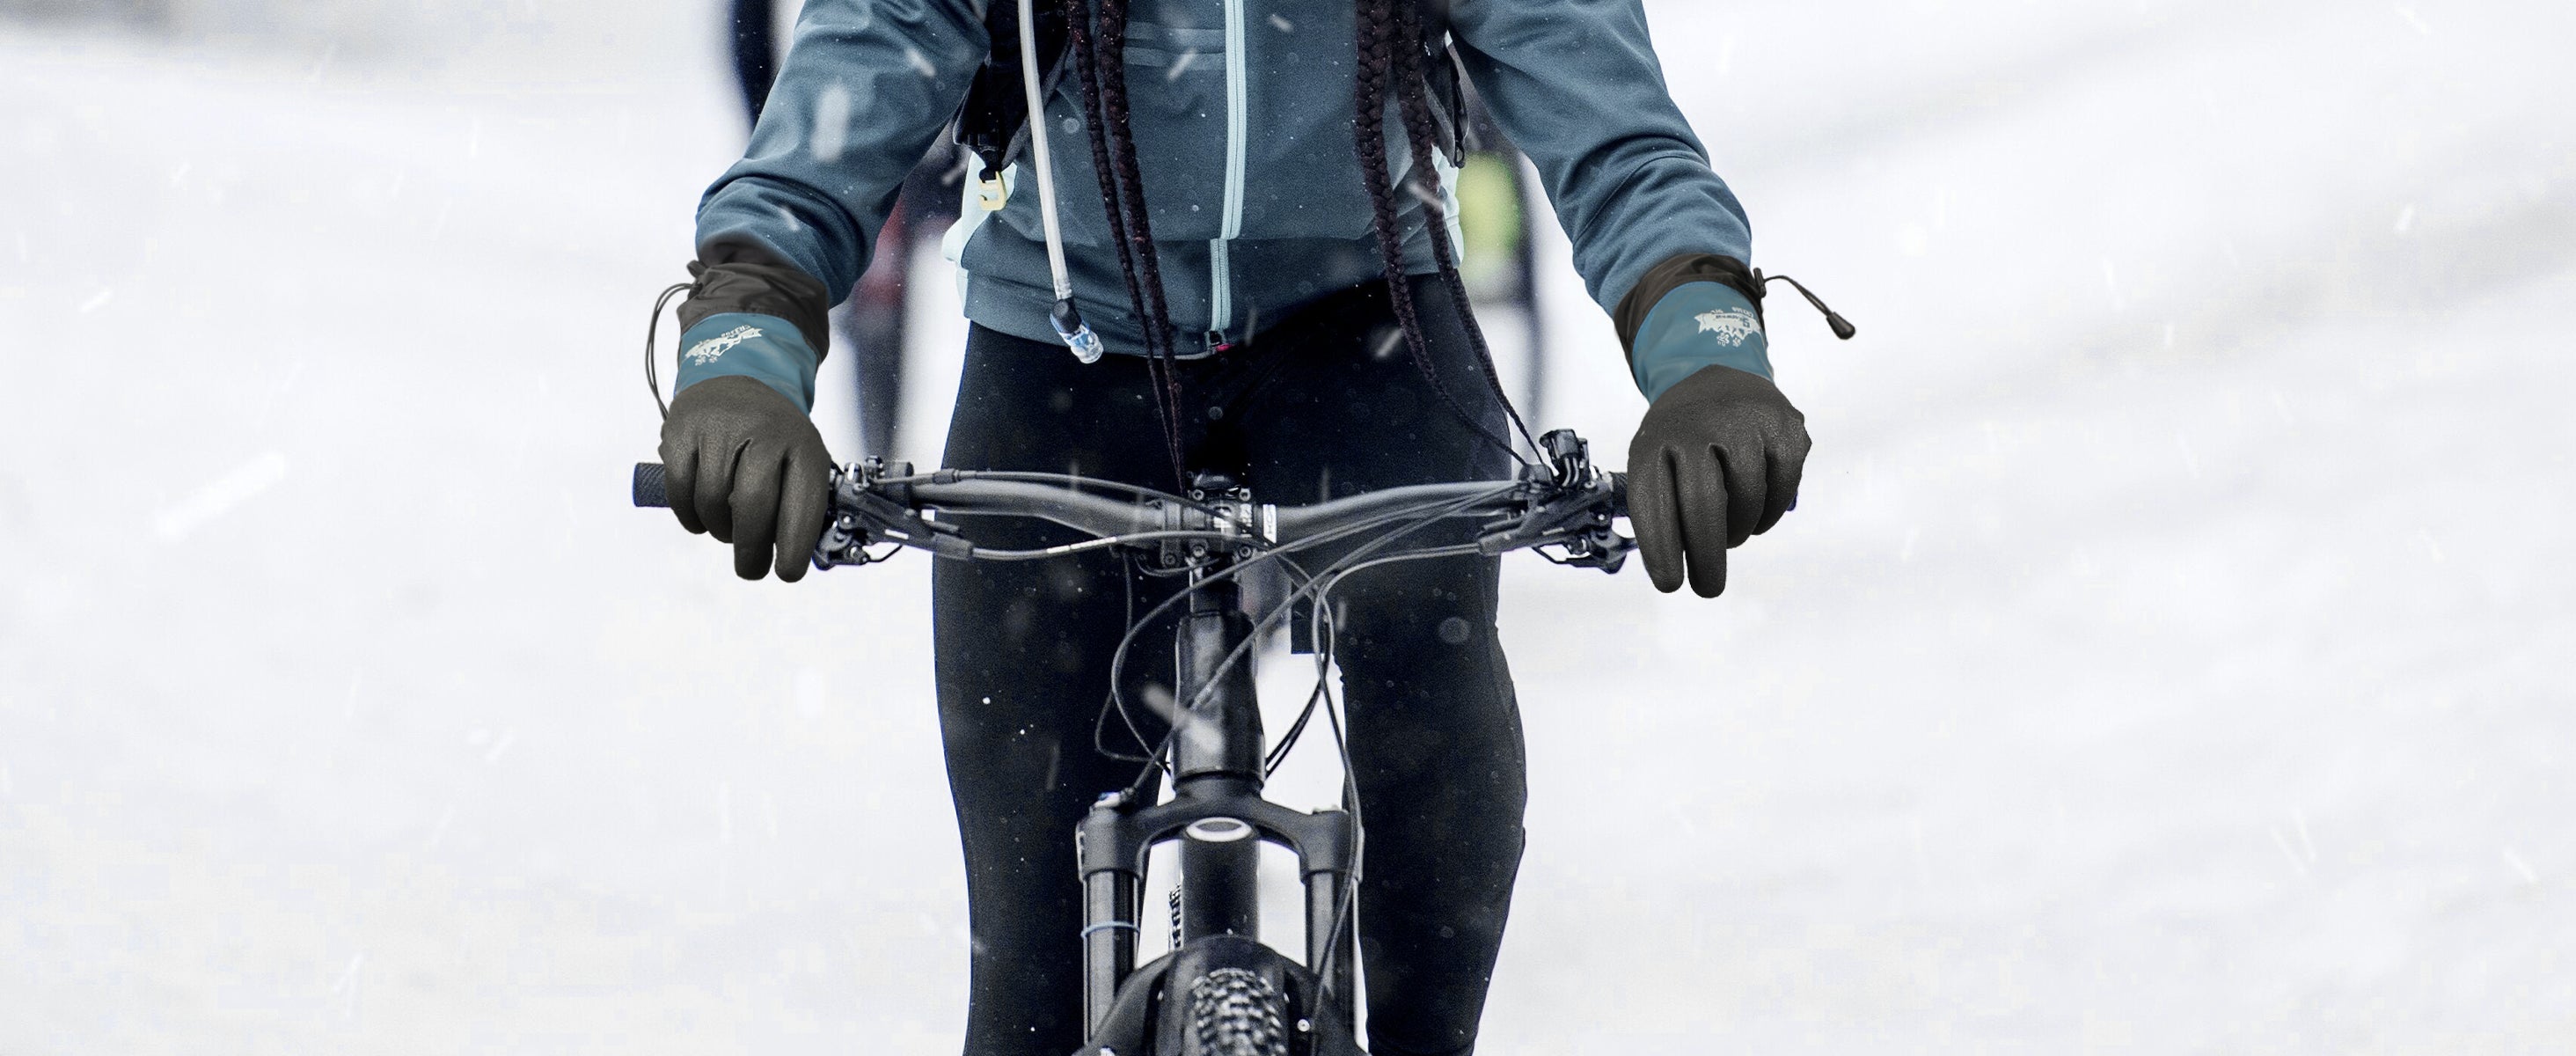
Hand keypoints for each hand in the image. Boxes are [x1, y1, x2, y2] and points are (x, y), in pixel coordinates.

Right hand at [658, 375, 833, 581]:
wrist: (738, 376)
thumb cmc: (773, 435)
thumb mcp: (800, 457)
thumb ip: (799, 502)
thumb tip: (791, 557)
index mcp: (802, 443)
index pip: (802, 503)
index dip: (794, 545)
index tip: (787, 572)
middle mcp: (763, 431)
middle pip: (752, 507)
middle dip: (751, 550)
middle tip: (751, 569)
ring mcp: (719, 427)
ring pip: (713, 502)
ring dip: (720, 530)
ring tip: (729, 530)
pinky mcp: (682, 430)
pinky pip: (680, 490)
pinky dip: (690, 516)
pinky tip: (702, 520)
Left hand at [1625, 364, 1809, 596]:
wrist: (1722, 379)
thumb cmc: (1683, 439)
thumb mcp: (1655, 460)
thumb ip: (1662, 507)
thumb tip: (1676, 564)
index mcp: (1655, 440)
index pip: (1654, 501)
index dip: (1662, 549)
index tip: (1670, 584)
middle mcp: (1697, 425)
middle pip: (1703, 505)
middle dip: (1707, 557)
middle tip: (1709, 588)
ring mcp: (1744, 421)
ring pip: (1746, 500)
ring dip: (1738, 531)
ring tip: (1730, 534)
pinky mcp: (1785, 426)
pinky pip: (1782, 488)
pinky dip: (1769, 513)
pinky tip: (1756, 514)